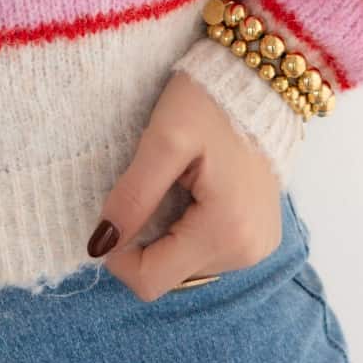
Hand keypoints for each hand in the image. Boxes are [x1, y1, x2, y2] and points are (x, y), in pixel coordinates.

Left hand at [84, 69, 283, 299]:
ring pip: (185, 265)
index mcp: (224, 233)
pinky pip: (207, 252)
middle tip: (157, 186)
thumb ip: (133, 195)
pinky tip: (196, 193)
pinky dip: (189, 230)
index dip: (120, 254)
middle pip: (167, 274)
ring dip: (168, 234)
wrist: (262, 81)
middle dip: (147, 238)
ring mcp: (258, 248)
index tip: (120, 209)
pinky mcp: (260, 238)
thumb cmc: (211, 103)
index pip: (150, 281)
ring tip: (181, 185)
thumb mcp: (164, 140)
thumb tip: (100, 244)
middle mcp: (247, 253)